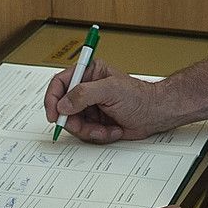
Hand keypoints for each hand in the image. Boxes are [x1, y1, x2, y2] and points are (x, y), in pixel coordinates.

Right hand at [43, 58, 166, 141]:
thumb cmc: (139, 97)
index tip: (53, 114)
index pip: (60, 83)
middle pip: (64, 107)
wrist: (155, 114)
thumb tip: (63, 104)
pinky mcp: (96, 121)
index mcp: (88, 73)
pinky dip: (98, 134)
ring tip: (104, 129)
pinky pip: (86, 132)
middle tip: (82, 127)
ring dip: (89, 130)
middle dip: (73, 121)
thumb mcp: (110, 90)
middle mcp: (87, 89)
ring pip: (74, 123)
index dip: (52, 99)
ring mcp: (91, 107)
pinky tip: (112, 130)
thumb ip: (84, 94)